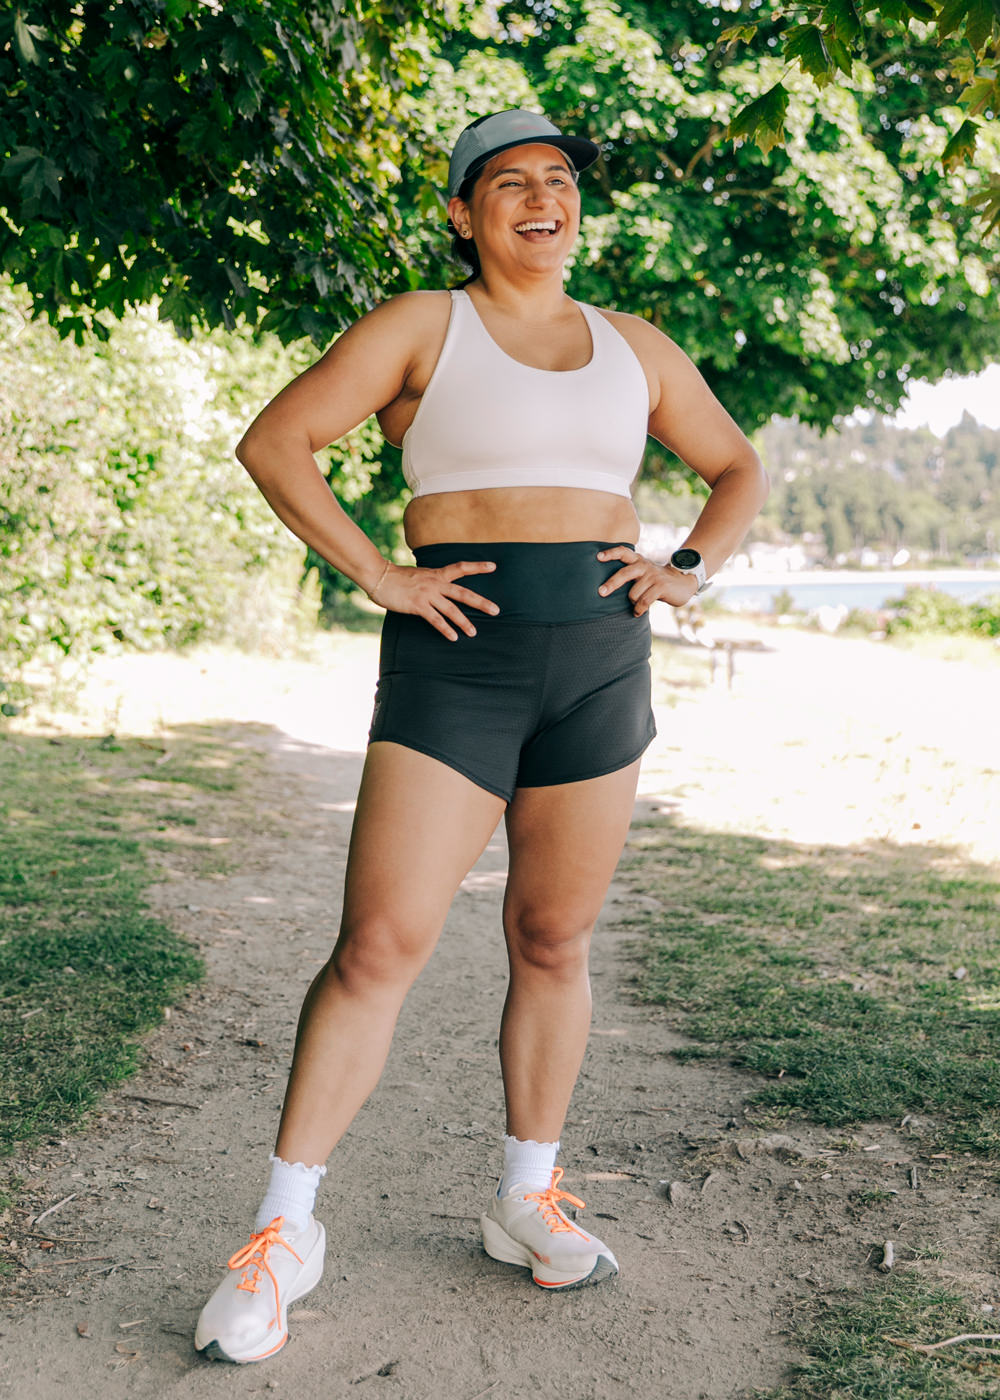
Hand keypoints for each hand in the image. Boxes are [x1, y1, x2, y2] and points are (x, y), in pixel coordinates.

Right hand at [370, 560, 499, 639]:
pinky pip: (435, 619)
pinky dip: (445, 629)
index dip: (478, 567)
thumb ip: (431, 581)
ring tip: (473, 632)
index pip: (461, 567)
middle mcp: (435, 583)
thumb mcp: (419, 575)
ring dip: (464, 622)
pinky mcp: (418, 605)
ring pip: (451, 609)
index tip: (493, 566)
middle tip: (496, 611)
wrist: (379, 576)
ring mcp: (427, 594)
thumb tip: (439, 589)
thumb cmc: (397, 577)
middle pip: (464, 593)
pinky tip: (453, 637)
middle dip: (481, 602)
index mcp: (437, 574)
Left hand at [596, 546, 697, 615]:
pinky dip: (638, 609)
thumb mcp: (644, 572)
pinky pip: (643, 601)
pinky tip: (638, 612)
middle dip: (611, 584)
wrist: (683, 582)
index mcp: (638, 560)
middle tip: (601, 592)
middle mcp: (644, 566)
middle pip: (624, 573)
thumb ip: (630, 573)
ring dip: (633, 602)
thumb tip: (606, 586)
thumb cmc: (656, 580)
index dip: (610, 553)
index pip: (623, 552)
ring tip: (636, 604)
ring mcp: (653, 576)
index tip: (598, 557)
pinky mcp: (661, 587)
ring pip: (633, 594)